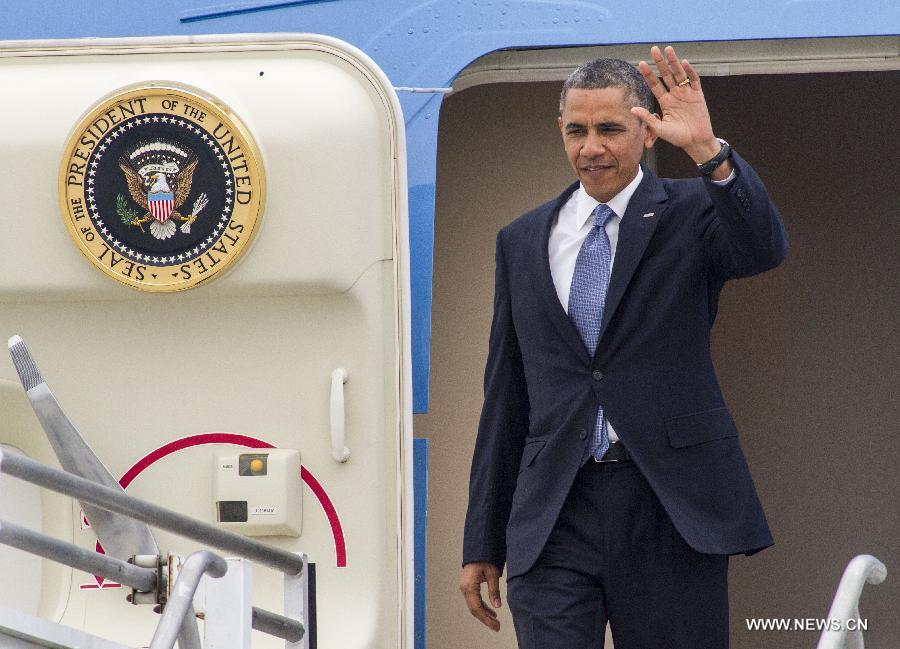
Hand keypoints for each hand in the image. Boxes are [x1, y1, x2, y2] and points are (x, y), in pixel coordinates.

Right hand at [459, 561, 501, 631]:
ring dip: (484, 615)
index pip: (477, 607)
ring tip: (496, 622)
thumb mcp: (493, 574)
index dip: (486, 619)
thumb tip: (497, 606)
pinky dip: (482, 607)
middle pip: (474, 609)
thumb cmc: (485, 559)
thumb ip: (494, 591)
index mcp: (470, 586)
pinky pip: (474, 601)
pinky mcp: (468, 587)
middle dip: (485, 619)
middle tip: (497, 627)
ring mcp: (465, 588)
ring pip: (473, 606)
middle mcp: (465, 589)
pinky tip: (491, 612)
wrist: (478, 550)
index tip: (496, 626)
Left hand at [631, 45, 722, 165]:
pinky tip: (684, 63)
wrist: (695, 141)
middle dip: (660, 62)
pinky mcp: (698, 95)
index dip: (648, 74)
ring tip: (668, 49)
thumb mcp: (660, 128)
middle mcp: (675, 95)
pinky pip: (694, 81)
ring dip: (674, 62)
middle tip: (654, 49)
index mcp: (665, 101)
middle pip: (666, 75)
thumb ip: (647, 118)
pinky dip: (689, 72)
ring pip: (679, 74)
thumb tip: (632, 109)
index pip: (655, 84)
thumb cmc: (677, 137)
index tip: (641, 63)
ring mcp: (687, 93)